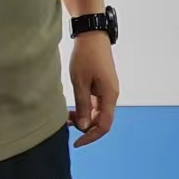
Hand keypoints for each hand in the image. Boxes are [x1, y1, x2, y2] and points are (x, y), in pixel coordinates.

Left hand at [68, 32, 118, 147]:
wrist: (92, 35)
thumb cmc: (86, 56)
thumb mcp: (80, 83)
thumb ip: (83, 106)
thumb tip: (84, 127)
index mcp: (109, 95)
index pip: (104, 125)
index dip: (91, 137)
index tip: (77, 142)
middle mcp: (111, 95)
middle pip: (101, 120)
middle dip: (85, 126)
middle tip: (67, 123)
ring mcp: (107, 90)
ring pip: (97, 112)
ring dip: (84, 117)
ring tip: (68, 115)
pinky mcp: (102, 85)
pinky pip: (95, 103)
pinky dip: (85, 108)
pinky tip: (73, 107)